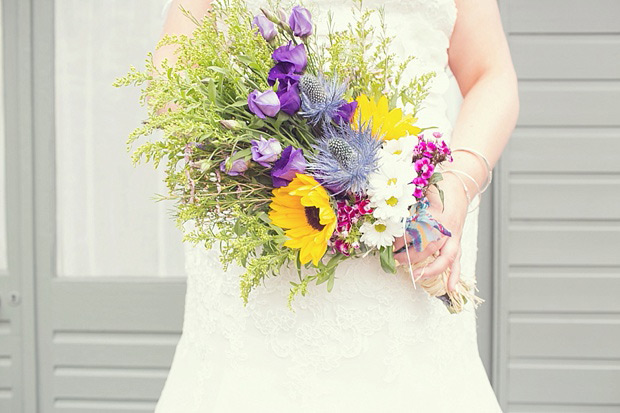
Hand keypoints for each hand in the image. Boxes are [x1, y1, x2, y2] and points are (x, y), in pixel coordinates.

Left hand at [393, 173, 469, 291]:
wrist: (461, 186)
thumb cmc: (440, 187)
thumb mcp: (422, 191)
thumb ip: (409, 205)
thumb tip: (390, 218)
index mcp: (436, 214)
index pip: (417, 231)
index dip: (403, 240)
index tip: (391, 244)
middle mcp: (446, 228)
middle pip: (429, 247)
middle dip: (411, 256)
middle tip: (395, 259)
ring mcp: (454, 236)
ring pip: (445, 257)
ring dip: (430, 269)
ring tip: (415, 276)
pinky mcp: (457, 242)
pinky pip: (457, 261)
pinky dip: (454, 275)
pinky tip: (450, 288)